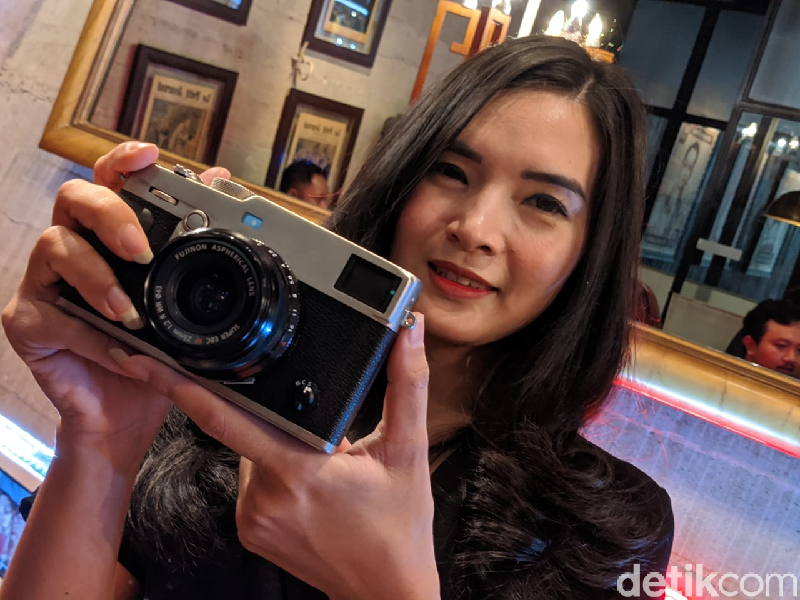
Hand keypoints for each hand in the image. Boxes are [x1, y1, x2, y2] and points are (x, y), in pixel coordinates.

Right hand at [1, 141, 229, 469]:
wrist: (130, 410)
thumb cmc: (154, 349)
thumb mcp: (181, 299)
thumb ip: (192, 242)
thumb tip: (219, 182)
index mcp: (108, 235)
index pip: (108, 182)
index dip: (124, 160)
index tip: (151, 154)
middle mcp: (73, 247)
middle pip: (73, 198)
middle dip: (110, 214)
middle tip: (141, 249)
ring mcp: (45, 281)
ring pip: (55, 246)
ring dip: (98, 278)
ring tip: (130, 314)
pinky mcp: (28, 321)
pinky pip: (52, 314)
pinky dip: (91, 335)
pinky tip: (121, 353)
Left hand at [112, 315, 439, 599]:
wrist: (387, 590)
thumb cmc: (399, 525)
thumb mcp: (407, 451)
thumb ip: (406, 386)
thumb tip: (408, 335)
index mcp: (298, 471)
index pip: (226, 417)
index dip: (182, 385)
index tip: (147, 360)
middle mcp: (263, 498)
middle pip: (245, 427)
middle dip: (275, 414)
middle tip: (325, 440)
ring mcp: (252, 519)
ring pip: (248, 452)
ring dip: (276, 441)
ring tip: (325, 463)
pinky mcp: (250, 531)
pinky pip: (250, 479)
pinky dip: (273, 467)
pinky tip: (310, 481)